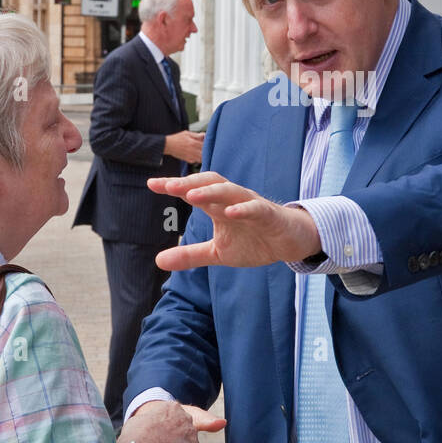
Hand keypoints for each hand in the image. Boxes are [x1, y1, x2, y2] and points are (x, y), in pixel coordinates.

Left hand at [147, 172, 322, 270]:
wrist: (290, 243)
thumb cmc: (253, 242)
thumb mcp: (217, 253)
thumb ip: (190, 255)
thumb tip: (158, 260)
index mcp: (218, 207)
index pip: (193, 191)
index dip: (173, 186)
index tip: (151, 183)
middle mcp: (233, 200)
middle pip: (210, 183)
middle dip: (190, 182)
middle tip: (168, 185)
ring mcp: (251, 205)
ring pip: (231, 191)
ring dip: (211, 191)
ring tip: (192, 195)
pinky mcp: (270, 215)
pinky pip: (256, 208)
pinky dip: (244, 208)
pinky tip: (230, 212)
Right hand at [164, 130, 204, 164]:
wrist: (168, 145)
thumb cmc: (177, 138)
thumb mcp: (187, 133)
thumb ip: (196, 135)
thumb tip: (204, 135)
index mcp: (193, 143)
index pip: (206, 146)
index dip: (208, 145)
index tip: (208, 143)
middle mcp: (193, 151)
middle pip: (205, 153)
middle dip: (207, 151)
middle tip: (206, 149)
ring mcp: (190, 156)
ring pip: (201, 159)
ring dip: (203, 156)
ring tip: (201, 152)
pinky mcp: (187, 160)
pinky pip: (196, 161)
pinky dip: (197, 159)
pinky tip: (195, 155)